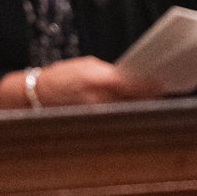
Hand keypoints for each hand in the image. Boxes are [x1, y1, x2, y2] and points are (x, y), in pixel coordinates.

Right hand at [0, 56, 160, 109]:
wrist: (33, 97)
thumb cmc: (62, 76)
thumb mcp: (87, 66)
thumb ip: (111, 73)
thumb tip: (135, 78)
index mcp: (99, 80)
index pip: (134, 84)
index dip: (151, 85)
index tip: (163, 83)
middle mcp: (98, 101)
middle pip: (133, 103)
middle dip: (147, 99)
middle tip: (163, 93)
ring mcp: (93, 118)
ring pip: (124, 116)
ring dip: (137, 111)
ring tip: (152, 105)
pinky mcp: (88, 129)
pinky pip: (112, 125)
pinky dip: (123, 120)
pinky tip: (132, 117)